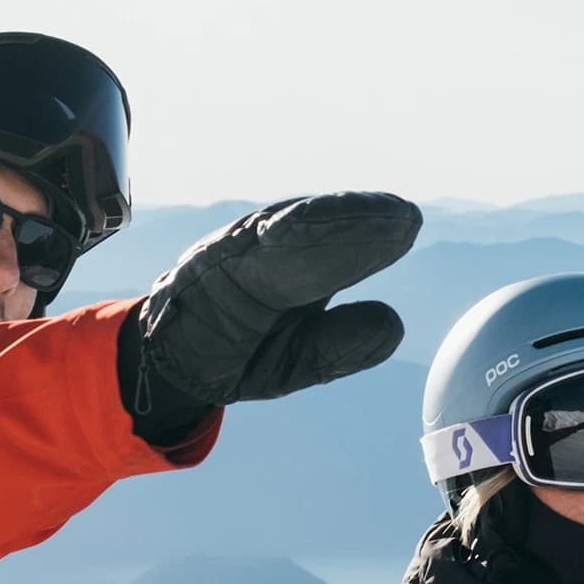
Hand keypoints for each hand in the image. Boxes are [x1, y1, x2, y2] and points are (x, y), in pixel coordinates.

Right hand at [130, 192, 420, 408]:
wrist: (175, 367)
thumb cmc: (241, 352)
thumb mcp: (298, 360)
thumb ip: (341, 346)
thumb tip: (393, 323)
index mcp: (303, 272)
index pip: (343, 250)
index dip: (374, 237)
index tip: (408, 225)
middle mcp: (274, 253)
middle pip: (321, 231)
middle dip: (360, 221)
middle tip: (401, 216)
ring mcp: (240, 252)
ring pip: (285, 232)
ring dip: (324, 222)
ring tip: (362, 217)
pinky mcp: (208, 262)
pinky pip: (239, 246)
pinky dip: (259, 235)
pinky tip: (288, 225)